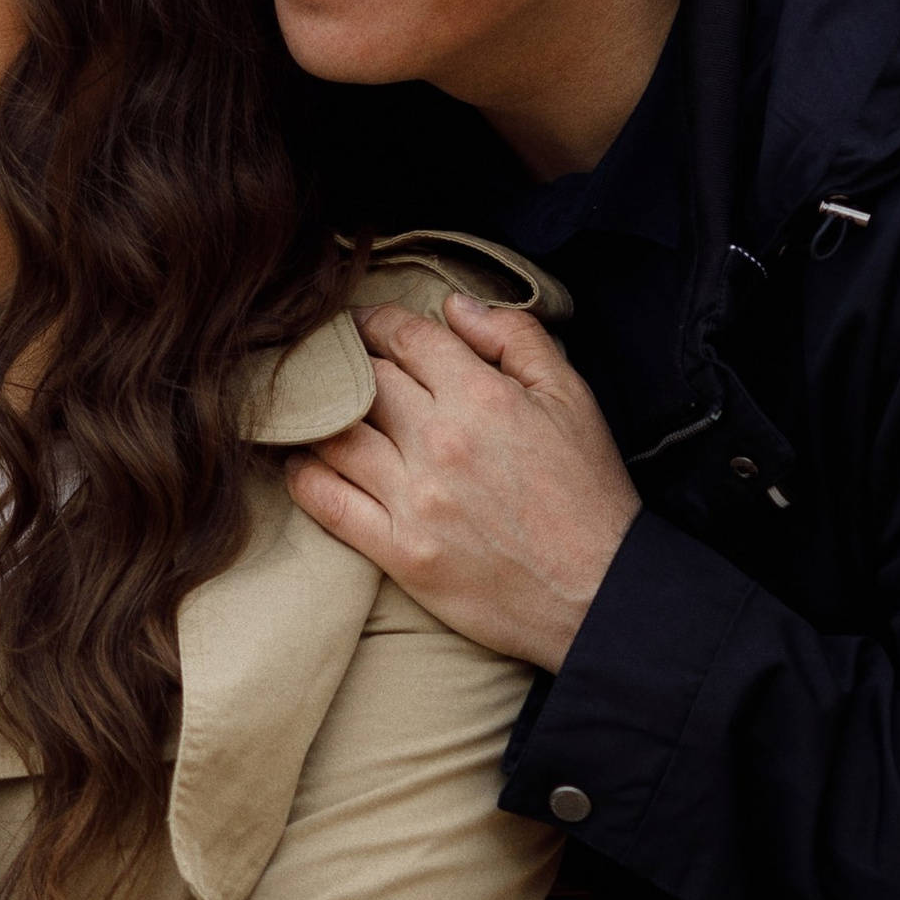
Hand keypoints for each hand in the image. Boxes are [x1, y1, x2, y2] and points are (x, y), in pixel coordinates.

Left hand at [288, 290, 639, 673]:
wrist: (600, 593)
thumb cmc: (589, 494)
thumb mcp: (573, 397)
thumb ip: (516, 339)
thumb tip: (455, 305)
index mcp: (482, 396)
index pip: (405, 338)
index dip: (377, 323)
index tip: (363, 324)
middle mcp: (441, 441)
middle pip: (364, 381)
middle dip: (344, 363)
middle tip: (330, 361)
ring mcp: (415, 499)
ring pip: (336, 436)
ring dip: (315, 416)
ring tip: (307, 408)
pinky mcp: (401, 551)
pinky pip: (329, 503)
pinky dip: (304, 477)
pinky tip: (299, 463)